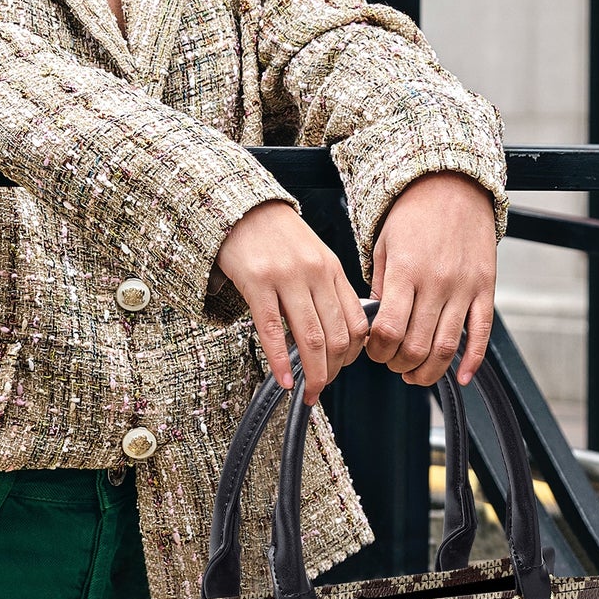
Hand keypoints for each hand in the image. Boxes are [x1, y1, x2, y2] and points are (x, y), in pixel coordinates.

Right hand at [216, 200, 369, 404]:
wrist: (241, 207)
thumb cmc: (276, 237)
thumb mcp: (313, 257)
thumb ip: (327, 290)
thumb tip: (338, 333)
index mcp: (332, 269)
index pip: (357, 323)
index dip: (353, 356)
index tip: (340, 370)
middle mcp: (315, 273)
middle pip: (337, 336)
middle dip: (332, 372)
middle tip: (321, 389)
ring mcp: (286, 278)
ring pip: (311, 338)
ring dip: (313, 374)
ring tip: (307, 392)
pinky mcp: (257, 283)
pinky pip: (273, 330)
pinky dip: (280, 362)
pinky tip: (283, 380)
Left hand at [365, 170, 497, 385]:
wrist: (452, 184)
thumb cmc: (413, 215)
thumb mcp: (384, 247)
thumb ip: (382, 289)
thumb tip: (378, 328)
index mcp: (406, 272)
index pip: (387, 330)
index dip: (377, 351)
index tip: (373, 351)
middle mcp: (437, 282)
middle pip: (416, 346)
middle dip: (398, 364)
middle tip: (392, 362)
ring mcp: (464, 287)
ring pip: (446, 348)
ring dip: (428, 372)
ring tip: (415, 374)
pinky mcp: (485, 289)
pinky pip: (481, 334)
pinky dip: (472, 362)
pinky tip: (462, 377)